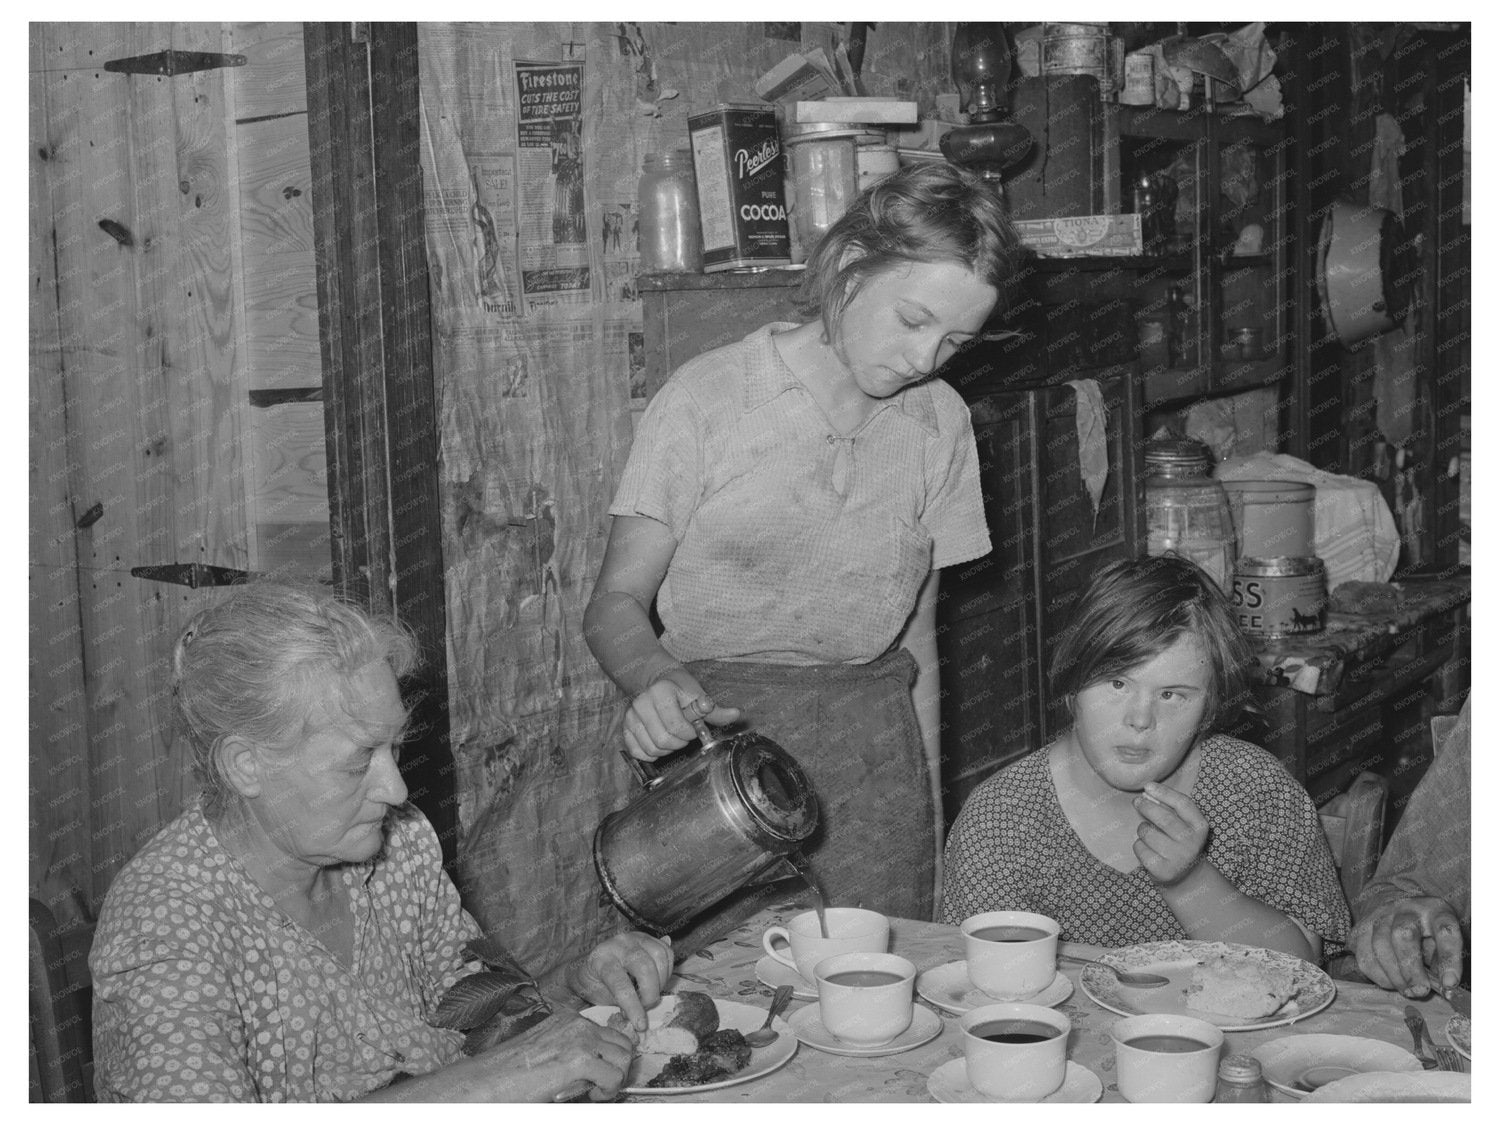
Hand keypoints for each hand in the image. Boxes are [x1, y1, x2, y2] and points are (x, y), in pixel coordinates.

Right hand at [466, 1010, 634, 1101]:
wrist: (488, 1080)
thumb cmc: (510, 1072)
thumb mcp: (549, 1053)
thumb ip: (575, 1053)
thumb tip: (600, 1070)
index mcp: (569, 1019)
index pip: (609, 1034)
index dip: (610, 1058)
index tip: (601, 1075)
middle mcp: (577, 1024)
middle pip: (623, 1043)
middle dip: (618, 1067)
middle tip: (600, 1086)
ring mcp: (580, 1039)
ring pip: (624, 1058)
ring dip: (615, 1078)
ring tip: (594, 1091)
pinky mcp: (580, 1060)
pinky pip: (615, 1077)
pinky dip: (608, 1091)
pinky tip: (590, 1095)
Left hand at [567, 932, 673, 1029]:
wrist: (594, 966)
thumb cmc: (596, 985)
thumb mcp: (601, 998)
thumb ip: (621, 1006)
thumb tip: (641, 1021)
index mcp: (601, 960)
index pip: (620, 983)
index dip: (633, 1006)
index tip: (640, 1025)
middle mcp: (618, 944)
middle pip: (645, 967)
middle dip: (651, 993)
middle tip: (646, 1007)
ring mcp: (635, 938)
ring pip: (660, 956)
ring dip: (662, 981)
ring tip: (652, 993)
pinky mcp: (649, 937)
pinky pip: (667, 952)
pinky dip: (668, 971)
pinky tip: (657, 981)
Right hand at [623, 668, 739, 760]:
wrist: (657, 681)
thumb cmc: (681, 690)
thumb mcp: (699, 696)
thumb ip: (715, 710)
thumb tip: (735, 714)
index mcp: (661, 692)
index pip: (678, 726)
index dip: (690, 732)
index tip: (693, 726)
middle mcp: (642, 703)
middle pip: (664, 740)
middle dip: (680, 742)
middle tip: (683, 734)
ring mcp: (631, 716)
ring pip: (652, 749)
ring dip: (667, 749)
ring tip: (672, 736)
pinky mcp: (625, 728)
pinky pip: (639, 753)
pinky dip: (651, 753)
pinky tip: (659, 742)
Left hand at [1133, 781, 1209, 885]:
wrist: (1185, 876)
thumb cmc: (1179, 841)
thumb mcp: (1182, 824)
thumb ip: (1169, 808)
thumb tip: (1147, 793)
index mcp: (1200, 827)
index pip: (1183, 804)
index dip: (1164, 792)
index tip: (1148, 786)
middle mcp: (1192, 843)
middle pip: (1164, 818)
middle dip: (1146, 806)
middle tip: (1137, 801)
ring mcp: (1178, 858)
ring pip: (1148, 833)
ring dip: (1142, 829)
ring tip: (1147, 832)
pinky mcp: (1163, 870)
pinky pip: (1140, 848)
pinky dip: (1139, 845)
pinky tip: (1148, 849)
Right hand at [1351, 896, 1464, 996]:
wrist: (1397, 908)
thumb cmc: (1427, 932)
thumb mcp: (1443, 941)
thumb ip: (1443, 963)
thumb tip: (1445, 988)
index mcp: (1434, 910)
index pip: (1445, 931)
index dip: (1448, 959)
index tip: (1450, 984)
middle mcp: (1405, 908)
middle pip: (1402, 935)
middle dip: (1411, 969)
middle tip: (1420, 991)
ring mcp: (1378, 916)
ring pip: (1379, 946)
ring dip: (1394, 977)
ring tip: (1408, 991)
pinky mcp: (1360, 928)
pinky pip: (1364, 957)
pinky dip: (1378, 976)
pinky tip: (1391, 981)